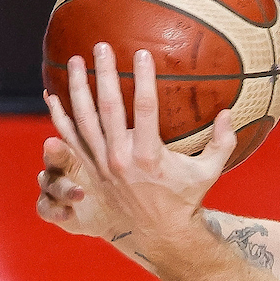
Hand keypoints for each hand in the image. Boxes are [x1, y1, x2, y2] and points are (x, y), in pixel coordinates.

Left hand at [38, 44, 233, 257]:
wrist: (156, 233)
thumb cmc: (184, 200)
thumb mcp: (209, 172)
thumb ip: (222, 142)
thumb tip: (227, 112)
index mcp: (149, 155)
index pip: (146, 108)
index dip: (143, 79)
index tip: (141, 54)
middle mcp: (119, 158)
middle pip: (108, 108)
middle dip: (104, 74)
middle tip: (100, 47)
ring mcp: (99, 164)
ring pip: (83, 119)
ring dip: (77, 88)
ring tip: (74, 61)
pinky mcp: (87, 169)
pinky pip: (69, 138)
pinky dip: (58, 117)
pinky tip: (52, 96)